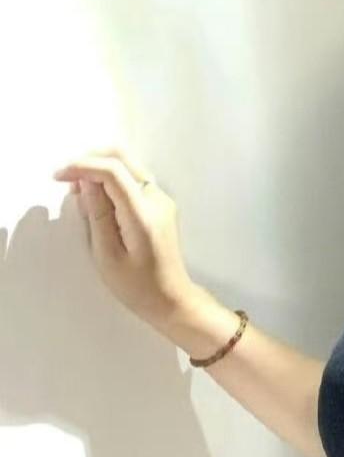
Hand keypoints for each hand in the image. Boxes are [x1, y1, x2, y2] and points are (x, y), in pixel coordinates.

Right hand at [51, 147, 200, 328]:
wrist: (171, 298)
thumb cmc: (137, 286)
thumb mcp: (107, 255)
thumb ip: (97, 215)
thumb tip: (86, 183)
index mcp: (143, 215)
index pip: (113, 172)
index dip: (82, 166)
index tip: (58, 177)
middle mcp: (157, 200)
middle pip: (123, 157)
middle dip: (90, 160)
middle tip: (67, 180)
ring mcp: (161, 200)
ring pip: (127, 165)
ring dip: (99, 169)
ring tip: (80, 195)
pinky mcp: (159, 205)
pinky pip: (132, 180)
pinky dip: (110, 181)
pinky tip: (97, 201)